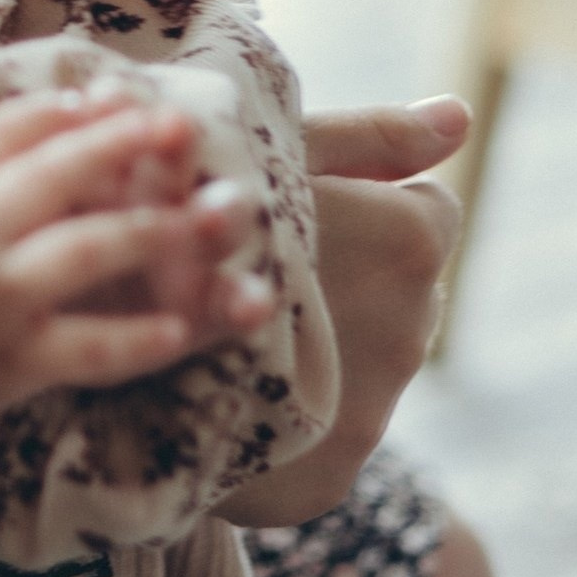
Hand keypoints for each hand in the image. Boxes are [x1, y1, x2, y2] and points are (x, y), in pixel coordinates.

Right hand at [0, 90, 269, 408]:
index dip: (47, 113)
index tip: (90, 100)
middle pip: (48, 175)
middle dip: (112, 144)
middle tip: (168, 123)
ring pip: (79, 248)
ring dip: (143, 228)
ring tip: (193, 220)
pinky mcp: (13, 361)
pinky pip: (85, 348)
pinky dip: (133, 340)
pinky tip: (177, 331)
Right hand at [214, 97, 468, 527]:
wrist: (116, 361)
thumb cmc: (198, 216)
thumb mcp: (271, 155)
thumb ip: (370, 136)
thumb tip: (460, 116)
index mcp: (409, 239)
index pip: (430, 209)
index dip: (369, 199)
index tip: (299, 205)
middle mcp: (411, 325)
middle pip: (403, 281)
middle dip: (351, 264)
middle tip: (260, 255)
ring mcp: (379, 402)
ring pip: (373, 341)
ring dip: (327, 323)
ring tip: (241, 309)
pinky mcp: (343, 460)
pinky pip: (341, 406)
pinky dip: (302, 384)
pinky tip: (240, 365)